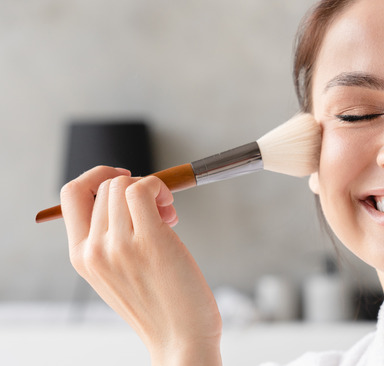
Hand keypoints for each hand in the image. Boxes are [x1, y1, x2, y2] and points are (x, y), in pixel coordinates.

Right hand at [61, 166, 221, 364]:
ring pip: (126, 185)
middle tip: (160, 212)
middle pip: (107, 186)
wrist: (181, 337)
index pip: (70, 195)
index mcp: (81, 257)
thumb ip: (111, 239)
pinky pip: (145, 189)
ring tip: (168, 215)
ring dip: (152, 189)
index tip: (125, 180)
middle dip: (136, 188)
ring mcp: (120, 245)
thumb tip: (128, 194)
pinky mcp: (151, 240)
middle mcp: (94, 250)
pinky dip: (160, 188)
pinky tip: (171, 210)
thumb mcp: (116, 273)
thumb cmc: (159, 304)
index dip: (97, 176)